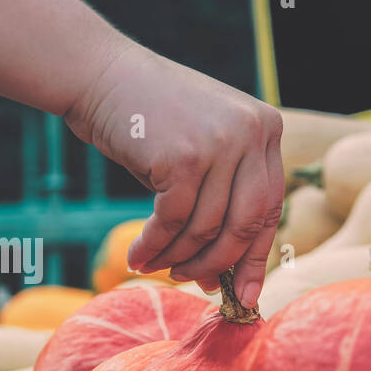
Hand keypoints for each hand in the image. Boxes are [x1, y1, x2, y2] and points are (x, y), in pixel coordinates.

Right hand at [65, 42, 284, 308]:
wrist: (101, 76)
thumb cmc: (146, 119)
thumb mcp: (200, 147)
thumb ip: (219, 197)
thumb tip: (223, 275)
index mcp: (265, 129)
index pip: (270, 208)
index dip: (255, 257)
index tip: (246, 295)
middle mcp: (252, 133)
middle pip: (245, 224)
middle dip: (216, 263)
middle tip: (191, 281)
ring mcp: (220, 143)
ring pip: (206, 228)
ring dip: (177, 257)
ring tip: (155, 267)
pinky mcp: (184, 157)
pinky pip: (172, 222)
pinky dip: (153, 247)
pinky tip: (137, 257)